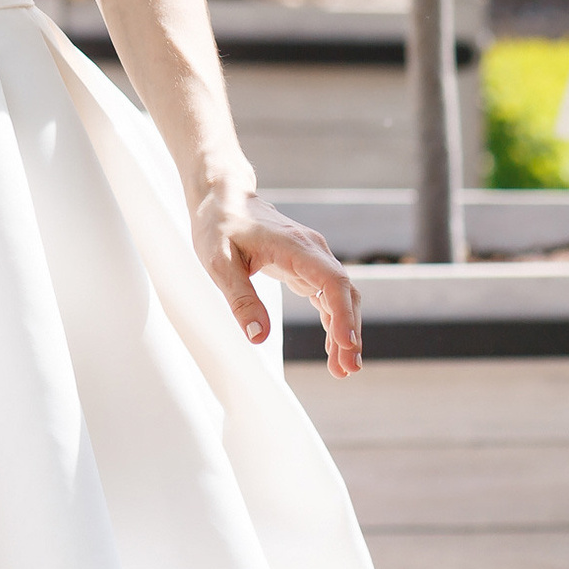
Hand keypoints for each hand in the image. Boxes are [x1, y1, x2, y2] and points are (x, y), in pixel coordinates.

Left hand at [191, 186, 361, 378]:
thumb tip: (258, 337)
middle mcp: (312, 251)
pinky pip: (328, 297)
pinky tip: (334, 348)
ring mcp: (312, 259)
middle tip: (347, 370)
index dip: (342, 314)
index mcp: (295, 246)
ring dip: (344, 332)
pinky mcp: (305, 267)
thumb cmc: (218, 225)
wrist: (223, 197)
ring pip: (340, 298)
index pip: (332, 281)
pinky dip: (333, 322)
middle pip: (344, 293)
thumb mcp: (218, 261)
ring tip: (343, 370)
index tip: (346, 344)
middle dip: (349, 332)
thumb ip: (240, 298)